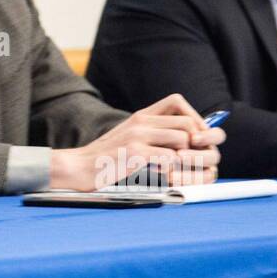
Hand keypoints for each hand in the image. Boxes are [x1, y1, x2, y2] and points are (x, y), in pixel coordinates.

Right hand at [49, 94, 224, 190]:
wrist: (78, 166)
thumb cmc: (105, 157)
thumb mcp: (129, 136)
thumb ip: (151, 133)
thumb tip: (181, 138)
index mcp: (141, 116)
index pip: (177, 102)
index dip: (194, 118)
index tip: (197, 137)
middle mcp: (140, 121)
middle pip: (186, 123)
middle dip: (198, 143)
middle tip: (195, 158)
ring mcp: (137, 136)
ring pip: (182, 139)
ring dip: (187, 158)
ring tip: (179, 169)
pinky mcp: (134, 153)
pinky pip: (169, 157)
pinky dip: (173, 169)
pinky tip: (164, 175)